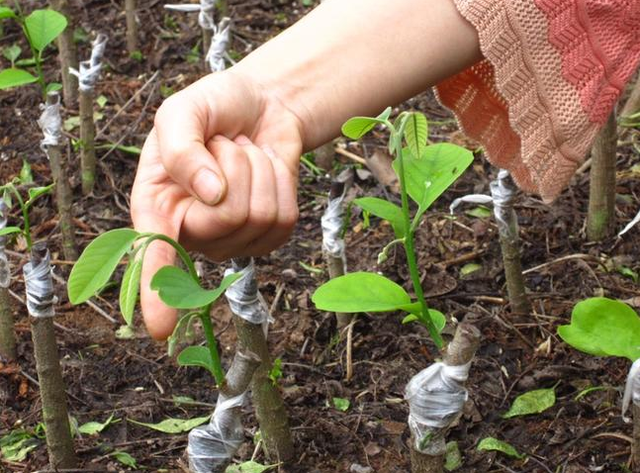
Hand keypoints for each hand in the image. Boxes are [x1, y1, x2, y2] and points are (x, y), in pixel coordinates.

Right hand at [131, 70, 302, 338]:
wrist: (259, 105)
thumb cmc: (211, 108)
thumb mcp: (180, 112)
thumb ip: (181, 150)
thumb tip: (212, 198)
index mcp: (157, 207)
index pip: (155, 257)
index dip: (156, 293)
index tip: (159, 329)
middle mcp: (193, 233)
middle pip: (228, 218)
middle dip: (233, 164)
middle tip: (221, 145)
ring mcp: (235, 239)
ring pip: (261, 215)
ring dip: (257, 167)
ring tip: (241, 153)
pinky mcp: (270, 235)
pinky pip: (286, 217)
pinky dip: (280, 179)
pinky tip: (263, 167)